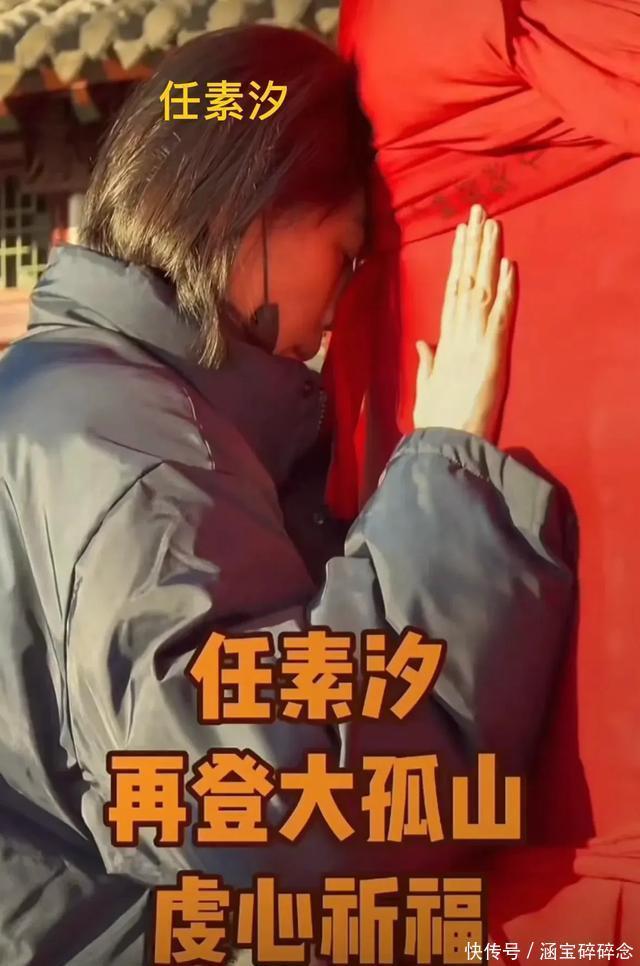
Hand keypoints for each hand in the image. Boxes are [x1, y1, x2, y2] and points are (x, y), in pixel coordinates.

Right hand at [413, 204, 515, 439]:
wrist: (445, 439)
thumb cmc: (436, 419)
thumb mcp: (427, 387)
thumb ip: (426, 362)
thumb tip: (422, 342)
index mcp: (444, 341)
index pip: (452, 291)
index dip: (458, 261)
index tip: (461, 235)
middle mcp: (457, 333)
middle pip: (466, 280)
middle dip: (472, 245)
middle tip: (478, 212)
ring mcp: (473, 340)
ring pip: (481, 288)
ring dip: (487, 256)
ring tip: (492, 224)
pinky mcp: (490, 352)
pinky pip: (498, 315)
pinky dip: (504, 290)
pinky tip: (508, 265)